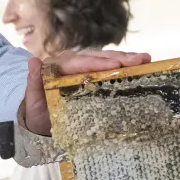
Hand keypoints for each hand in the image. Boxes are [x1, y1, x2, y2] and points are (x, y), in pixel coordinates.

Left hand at [22, 50, 151, 135]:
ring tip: (146, 59)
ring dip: (126, 59)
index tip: (116, 64)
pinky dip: (124, 67)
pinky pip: (108, 68)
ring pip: (105, 60)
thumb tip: (32, 61)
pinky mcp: (91, 75)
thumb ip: (33, 82)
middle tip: (140, 60)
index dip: (98, 63)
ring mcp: (83, 67)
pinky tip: (140, 66)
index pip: (80, 62)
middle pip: (97, 58)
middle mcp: (71, 62)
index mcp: (58, 66)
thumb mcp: (33, 101)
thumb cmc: (36, 112)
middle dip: (119, 58)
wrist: (39, 121)